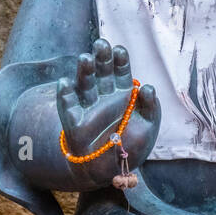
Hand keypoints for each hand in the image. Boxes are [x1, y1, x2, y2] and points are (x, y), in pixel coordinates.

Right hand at [57, 39, 158, 172]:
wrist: (111, 170)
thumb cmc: (132, 145)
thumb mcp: (148, 126)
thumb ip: (150, 107)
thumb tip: (147, 87)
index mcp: (123, 92)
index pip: (121, 71)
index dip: (120, 60)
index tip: (119, 50)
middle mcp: (104, 95)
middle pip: (102, 72)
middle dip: (102, 58)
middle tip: (101, 44)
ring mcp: (88, 106)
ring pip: (85, 84)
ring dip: (84, 70)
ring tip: (85, 59)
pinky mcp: (73, 121)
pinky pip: (67, 105)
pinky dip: (65, 94)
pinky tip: (65, 83)